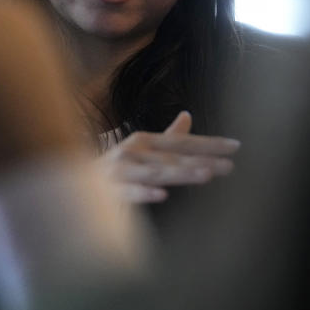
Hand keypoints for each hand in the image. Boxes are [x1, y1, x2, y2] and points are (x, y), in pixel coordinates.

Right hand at [100, 111, 238, 202]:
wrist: (73, 184)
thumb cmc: (115, 168)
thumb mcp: (141, 150)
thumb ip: (167, 137)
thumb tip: (188, 115)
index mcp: (145, 141)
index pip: (182, 142)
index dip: (209, 143)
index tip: (237, 147)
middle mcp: (134, 151)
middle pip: (173, 157)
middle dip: (202, 161)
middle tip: (230, 166)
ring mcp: (120, 170)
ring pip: (155, 172)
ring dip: (180, 173)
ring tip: (205, 175)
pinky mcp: (107, 190)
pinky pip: (128, 192)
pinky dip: (144, 192)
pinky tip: (162, 194)